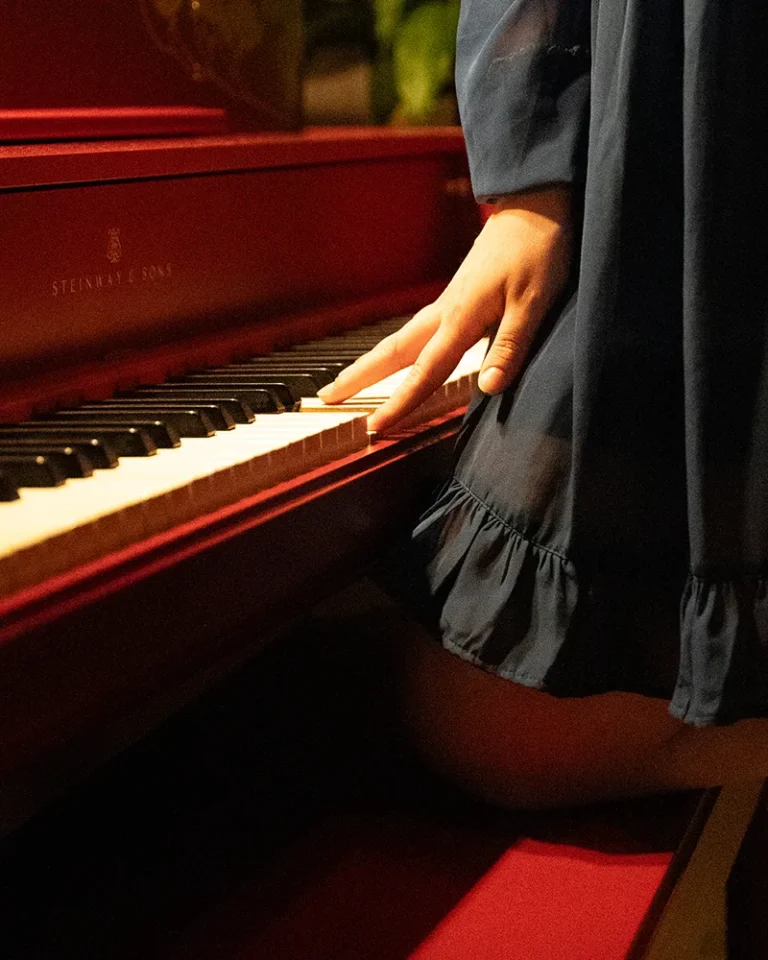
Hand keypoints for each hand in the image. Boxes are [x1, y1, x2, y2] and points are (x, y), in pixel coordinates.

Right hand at [316, 186, 573, 434]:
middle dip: (359, 377)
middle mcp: (446, 311)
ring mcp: (448, 302)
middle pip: (393, 352)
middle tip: (326, 397)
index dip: (400, 402)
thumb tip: (488, 388)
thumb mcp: (534, 302)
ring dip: (371, 363)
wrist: (535, 202)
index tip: (375, 427)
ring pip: (400, 339)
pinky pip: (416, 330)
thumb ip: (510, 346)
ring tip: (348, 381)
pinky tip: (398, 355)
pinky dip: (397, 348)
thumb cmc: (538, 250)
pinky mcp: (456, 295)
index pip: (425, 372)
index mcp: (461, 317)